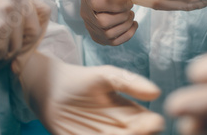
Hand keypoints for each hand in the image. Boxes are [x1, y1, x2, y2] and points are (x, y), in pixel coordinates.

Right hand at [0, 0, 49, 67]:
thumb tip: (37, 37)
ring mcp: (7, 13)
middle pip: (34, 32)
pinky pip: (3, 53)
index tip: (27, 42)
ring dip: (1, 58)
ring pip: (17, 46)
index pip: (45, 11)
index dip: (38, 29)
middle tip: (4, 57)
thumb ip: (17, 15)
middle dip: (21, 49)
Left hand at [15, 51, 163, 134]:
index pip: (148, 123)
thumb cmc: (82, 80)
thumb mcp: (108, 76)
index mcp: (129, 114)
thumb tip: (156, 92)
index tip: (153, 122)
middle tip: (136, 129)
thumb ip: (130, 82)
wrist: (50, 89)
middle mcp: (119, 129)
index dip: (152, 124)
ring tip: (122, 133)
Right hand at [80, 0, 137, 45]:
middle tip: (130, 9)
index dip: (117, 4)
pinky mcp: (99, 39)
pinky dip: (128, 34)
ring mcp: (92, 29)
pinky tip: (133, 24)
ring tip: (130, 15)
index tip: (130, 2)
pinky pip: (114, 42)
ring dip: (126, 25)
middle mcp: (86, 15)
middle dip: (122, 16)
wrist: (96, 0)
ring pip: (109, 34)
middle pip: (103, 22)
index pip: (98, 3)